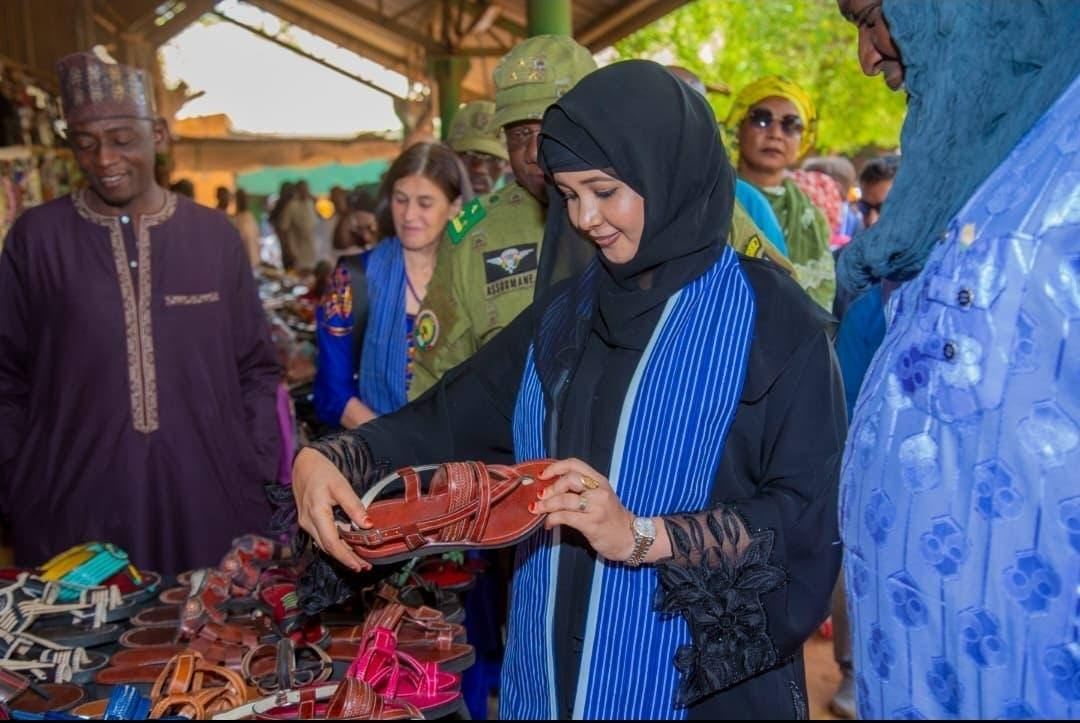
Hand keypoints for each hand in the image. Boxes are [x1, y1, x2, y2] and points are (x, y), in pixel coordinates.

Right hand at [292, 447, 372, 570]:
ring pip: (324, 544)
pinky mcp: (307, 521)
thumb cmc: (323, 472)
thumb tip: (368, 525)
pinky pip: (322, 537)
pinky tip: (347, 545)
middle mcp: (308, 522)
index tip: (361, 566)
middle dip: (346, 559)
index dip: (346, 557)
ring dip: (341, 553)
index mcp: (316, 513)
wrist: (304, 464)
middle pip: (328, 548)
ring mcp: (305, 523)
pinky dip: (335, 544)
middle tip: (365, 566)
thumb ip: (354, 506)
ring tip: (359, 559)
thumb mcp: (341, 486)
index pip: (332, 543)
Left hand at [533, 458, 635, 562]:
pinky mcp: (592, 523)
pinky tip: (548, 524)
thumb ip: (581, 490)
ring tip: (537, 510)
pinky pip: (565, 517)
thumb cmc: (612, 518)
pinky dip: (552, 519)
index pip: (575, 464)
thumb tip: (550, 489)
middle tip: (540, 497)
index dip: (555, 467)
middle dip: (550, 488)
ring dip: (546, 505)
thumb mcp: (600, 497)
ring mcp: (597, 507)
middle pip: (569, 479)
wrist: (630, 538)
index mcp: (600, 481)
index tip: (542, 475)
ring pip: (564, 499)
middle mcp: (599, 491)